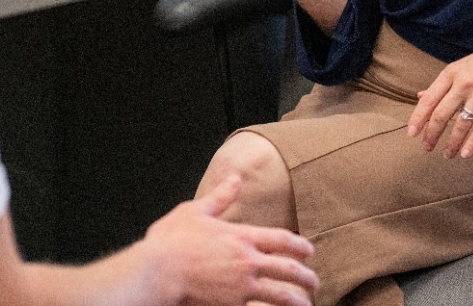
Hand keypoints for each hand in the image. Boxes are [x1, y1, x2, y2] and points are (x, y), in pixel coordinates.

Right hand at [143, 175, 317, 305]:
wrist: (158, 272)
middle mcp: (247, 262)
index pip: (281, 239)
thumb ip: (220, 197)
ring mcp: (242, 287)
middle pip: (288, 269)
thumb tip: (235, 179)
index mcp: (241, 236)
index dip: (299, 245)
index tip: (310, 251)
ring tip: (306, 304)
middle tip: (314, 282)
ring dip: (297, 300)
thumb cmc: (171, 240)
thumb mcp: (195, 211)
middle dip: (305, 276)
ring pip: (280, 295)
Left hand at [406, 36, 472, 158]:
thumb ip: (442, 84)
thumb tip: (420, 96)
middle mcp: (463, 83)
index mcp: (451, 73)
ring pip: (460, 124)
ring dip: (452, 143)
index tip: (411, 133)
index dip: (418, 118)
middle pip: (441, 114)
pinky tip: (465, 154)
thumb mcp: (461, 67)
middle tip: (427, 147)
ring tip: (446, 154)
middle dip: (431, 134)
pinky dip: (472, 143)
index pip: (429, 99)